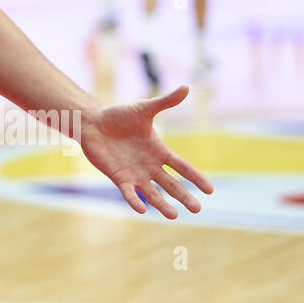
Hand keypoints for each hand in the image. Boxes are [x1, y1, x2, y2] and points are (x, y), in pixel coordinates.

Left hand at [78, 86, 213, 217]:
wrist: (93, 122)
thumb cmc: (119, 115)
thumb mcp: (144, 108)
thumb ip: (165, 101)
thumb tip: (186, 86)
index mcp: (159, 151)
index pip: (182, 167)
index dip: (195, 178)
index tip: (210, 190)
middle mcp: (150, 166)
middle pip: (171, 184)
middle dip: (184, 196)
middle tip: (198, 209)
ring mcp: (135, 173)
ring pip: (152, 193)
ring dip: (162, 204)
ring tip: (174, 216)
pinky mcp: (118, 177)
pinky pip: (128, 192)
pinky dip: (135, 201)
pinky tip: (142, 210)